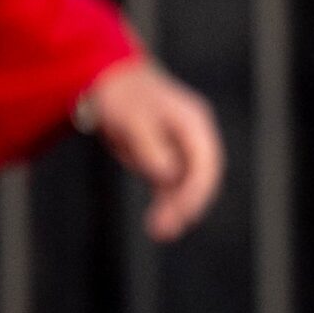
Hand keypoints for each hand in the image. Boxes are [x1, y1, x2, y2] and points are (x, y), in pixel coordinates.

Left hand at [81, 59, 224, 241]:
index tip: (182, 215)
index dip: (197, 192)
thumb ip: (152, 146)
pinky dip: (167, 200)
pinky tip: (158, 220)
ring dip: (176, 208)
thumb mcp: (133, 119)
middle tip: (166, 232)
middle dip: (187, 206)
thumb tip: (169, 175)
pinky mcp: (166, 155)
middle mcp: (194, 136)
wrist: (107, 79)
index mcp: (194, 123)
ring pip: (186, 183)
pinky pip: (172, 183)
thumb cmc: (122, 96)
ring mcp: (181, 146)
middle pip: (201, 177)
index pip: (206, 163)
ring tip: (160, 233)